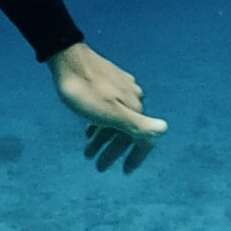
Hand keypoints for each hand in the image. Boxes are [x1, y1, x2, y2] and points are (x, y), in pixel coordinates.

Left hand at [48, 42, 166, 173]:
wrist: (65, 59)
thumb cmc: (84, 91)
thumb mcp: (109, 113)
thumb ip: (136, 124)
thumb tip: (165, 129)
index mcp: (134, 107)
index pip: (143, 139)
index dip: (136, 157)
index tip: (125, 172)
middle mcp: (133, 97)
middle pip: (126, 130)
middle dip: (112, 151)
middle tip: (97, 166)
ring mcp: (120, 87)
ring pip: (116, 119)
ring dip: (103, 139)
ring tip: (88, 152)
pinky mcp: (107, 80)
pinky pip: (108, 108)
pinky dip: (100, 123)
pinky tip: (88, 129)